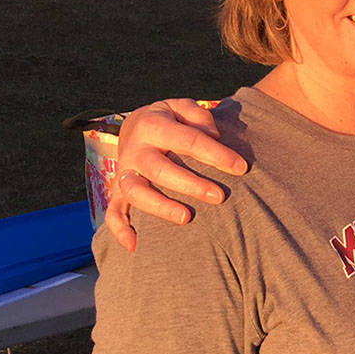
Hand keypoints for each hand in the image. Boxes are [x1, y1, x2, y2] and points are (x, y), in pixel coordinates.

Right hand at [105, 99, 247, 250]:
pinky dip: (121, 230)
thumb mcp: (182, 107)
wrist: (135, 126)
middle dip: (191, 184)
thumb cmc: (171, 120)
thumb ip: (198, 115)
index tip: (241, 167)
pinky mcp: (117, 191)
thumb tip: (213, 134)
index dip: (216, 154)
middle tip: (219, 196)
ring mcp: (124, 172)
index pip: (188, 140)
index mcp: (153, 125)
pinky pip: (113, 213)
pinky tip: (138, 246)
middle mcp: (135, 150)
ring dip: (160, 207)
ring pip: (136, 192)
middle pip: (160, 169)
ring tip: (187, 218)